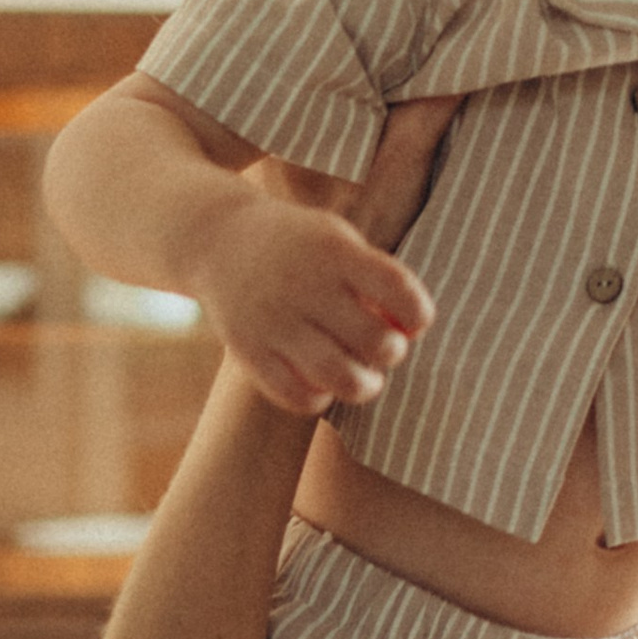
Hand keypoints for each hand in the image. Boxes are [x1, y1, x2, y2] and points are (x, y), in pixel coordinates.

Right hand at [189, 101, 456, 412]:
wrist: (218, 240)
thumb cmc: (299, 246)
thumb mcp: (338, 241)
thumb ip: (377, 280)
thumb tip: (411, 333)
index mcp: (335, 251)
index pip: (400, 291)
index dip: (419, 315)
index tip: (412, 321)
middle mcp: (304, 285)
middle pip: (377, 341)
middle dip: (392, 352)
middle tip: (383, 347)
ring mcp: (273, 320)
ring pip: (341, 377)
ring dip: (366, 385)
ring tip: (364, 377)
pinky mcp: (248, 350)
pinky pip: (297, 396)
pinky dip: (321, 398)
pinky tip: (322, 383)